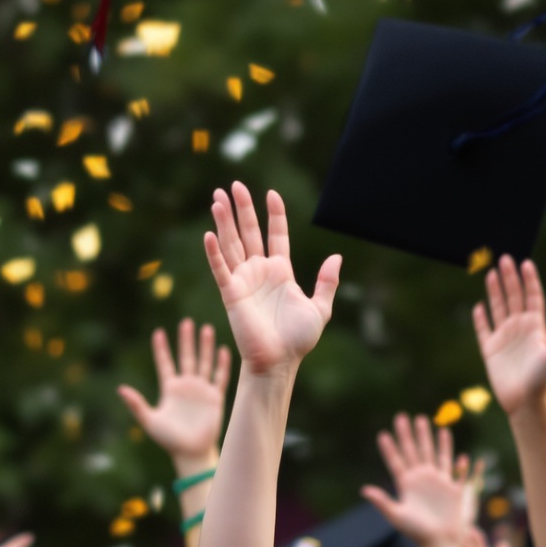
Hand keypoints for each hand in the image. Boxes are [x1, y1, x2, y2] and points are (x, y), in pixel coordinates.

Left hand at [118, 319, 231, 467]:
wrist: (191, 453)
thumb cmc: (169, 440)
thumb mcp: (149, 421)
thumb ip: (136, 404)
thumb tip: (120, 389)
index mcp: (169, 389)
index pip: (165, 363)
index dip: (161, 349)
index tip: (158, 333)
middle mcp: (186, 386)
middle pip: (186, 357)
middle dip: (186, 340)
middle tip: (186, 322)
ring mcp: (201, 390)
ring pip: (204, 363)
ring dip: (205, 347)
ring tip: (206, 329)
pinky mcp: (215, 397)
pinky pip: (219, 377)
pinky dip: (222, 364)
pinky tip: (223, 350)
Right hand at [201, 184, 338, 378]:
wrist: (279, 361)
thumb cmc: (298, 339)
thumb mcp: (320, 308)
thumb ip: (327, 282)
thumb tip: (336, 256)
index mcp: (281, 271)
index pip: (276, 235)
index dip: (274, 214)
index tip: (271, 193)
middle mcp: (260, 271)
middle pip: (248, 232)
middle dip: (241, 209)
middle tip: (233, 185)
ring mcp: (243, 280)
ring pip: (231, 244)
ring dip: (224, 221)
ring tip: (218, 198)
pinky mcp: (231, 293)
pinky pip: (220, 268)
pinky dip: (213, 252)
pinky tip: (209, 233)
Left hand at [363, 414, 477, 546]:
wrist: (440, 542)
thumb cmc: (417, 533)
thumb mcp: (397, 516)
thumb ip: (382, 502)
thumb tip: (364, 490)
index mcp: (405, 485)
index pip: (396, 462)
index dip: (389, 449)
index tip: (383, 434)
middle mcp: (420, 479)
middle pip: (413, 451)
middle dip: (407, 434)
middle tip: (402, 416)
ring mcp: (436, 480)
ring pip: (431, 452)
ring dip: (427, 436)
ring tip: (423, 419)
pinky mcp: (451, 485)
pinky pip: (450, 463)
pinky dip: (448, 449)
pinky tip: (445, 434)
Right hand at [474, 258, 545, 418]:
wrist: (525, 402)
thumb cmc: (543, 378)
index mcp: (536, 325)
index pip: (532, 296)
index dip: (529, 279)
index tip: (525, 262)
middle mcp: (520, 327)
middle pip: (514, 296)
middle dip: (509, 277)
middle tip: (504, 258)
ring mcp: (504, 337)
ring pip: (498, 307)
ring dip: (495, 291)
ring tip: (490, 273)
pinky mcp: (490, 349)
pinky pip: (483, 329)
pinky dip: (481, 317)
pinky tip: (479, 306)